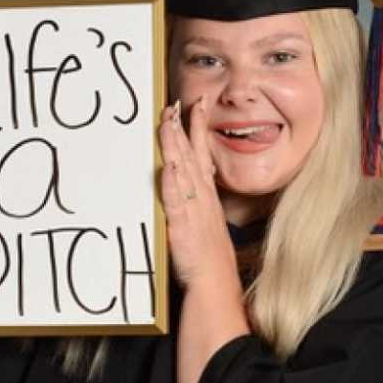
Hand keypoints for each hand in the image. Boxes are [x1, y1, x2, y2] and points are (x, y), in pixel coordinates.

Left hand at [158, 96, 238, 290]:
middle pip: (191, 154)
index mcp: (207, 195)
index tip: (195, 104)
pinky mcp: (182, 224)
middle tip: (176, 101)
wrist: (214, 281)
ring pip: (182, 170)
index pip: (203, 153)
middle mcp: (201, 196)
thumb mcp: (206, 222)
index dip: (198, 128)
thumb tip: (184, 185)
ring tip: (168, 121)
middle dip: (183, 126)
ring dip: (175, 145)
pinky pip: (175, 199)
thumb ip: (196, 202)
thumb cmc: (209, 256)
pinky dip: (172, 182)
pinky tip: (168, 165)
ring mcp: (192, 209)